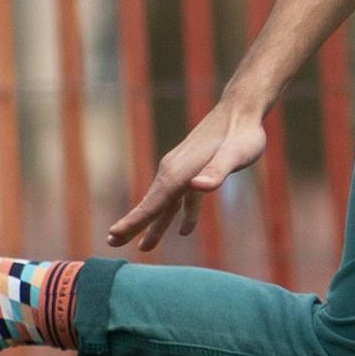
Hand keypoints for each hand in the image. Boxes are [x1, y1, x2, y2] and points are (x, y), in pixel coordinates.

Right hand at [106, 100, 269, 252]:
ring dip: (155, 224)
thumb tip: (196, 187)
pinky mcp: (195, 169)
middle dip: (133, 224)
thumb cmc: (242, 134)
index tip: (113, 236)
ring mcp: (183, 169)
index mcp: (179, 171)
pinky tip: (184, 230)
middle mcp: (174, 170)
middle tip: (111, 242)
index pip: (152, 203)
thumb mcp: (235, 154)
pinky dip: (180, 214)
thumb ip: (216, 172)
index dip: (134, 221)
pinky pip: (182, 198)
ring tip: (144, 247)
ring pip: (165, 203)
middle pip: (151, 204)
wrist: (242, 108)